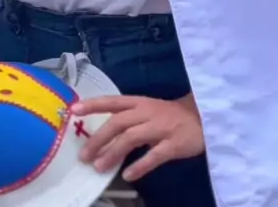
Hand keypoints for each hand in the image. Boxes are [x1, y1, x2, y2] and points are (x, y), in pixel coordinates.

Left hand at [71, 94, 203, 182]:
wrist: (203, 117)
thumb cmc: (169, 116)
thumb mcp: (147, 112)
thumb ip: (127, 122)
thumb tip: (100, 139)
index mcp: (139, 103)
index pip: (112, 101)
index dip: (93, 105)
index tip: (73, 111)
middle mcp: (147, 112)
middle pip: (118, 122)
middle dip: (99, 138)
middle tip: (83, 156)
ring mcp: (161, 127)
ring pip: (132, 137)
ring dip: (113, 152)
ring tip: (99, 167)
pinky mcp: (174, 143)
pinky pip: (154, 155)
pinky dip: (140, 165)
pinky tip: (128, 175)